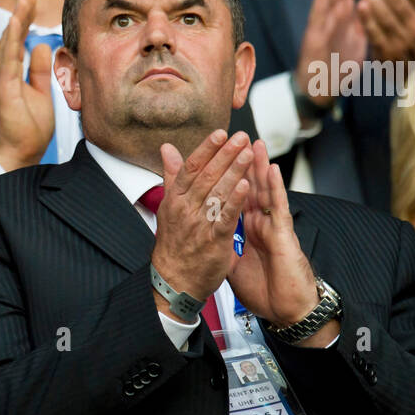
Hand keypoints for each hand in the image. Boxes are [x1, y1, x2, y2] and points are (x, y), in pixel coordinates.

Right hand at [0, 0, 54, 171]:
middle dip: (20, 14)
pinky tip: (18, 23)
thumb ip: (40, 70)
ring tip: (24, 0)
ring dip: (16, 20)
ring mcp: (1, 80)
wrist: (21, 153)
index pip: (17, 41)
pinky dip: (12, 40)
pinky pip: (8, 59)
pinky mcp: (3, 89)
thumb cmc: (29, 127)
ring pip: (8, 44)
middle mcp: (2, 74)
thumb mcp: (41, 92)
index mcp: (10, 73)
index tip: (33, 1)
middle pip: (10, 37)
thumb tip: (44, 46)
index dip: (24, 20)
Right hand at [151, 129, 251, 318]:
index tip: (220, 133)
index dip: (206, 149)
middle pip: (206, 176)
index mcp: (174, 200)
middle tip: (241, 137)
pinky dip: (235, 200)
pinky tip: (246, 185)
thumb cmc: (173, 244)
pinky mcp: (213, 240)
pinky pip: (225, 217)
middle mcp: (185, 209)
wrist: (174, 281)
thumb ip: (172, 176)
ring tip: (247, 154)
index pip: (191, 168)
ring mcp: (198, 225)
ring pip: (217, 193)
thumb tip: (167, 149)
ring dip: (233, 171)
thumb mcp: (168, 207)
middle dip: (225, 155)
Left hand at [228, 140, 333, 345]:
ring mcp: (274, 228)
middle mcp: (262, 224)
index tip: (214, 160)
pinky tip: (272, 171)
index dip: (225, 179)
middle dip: (241, 164)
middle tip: (234, 139)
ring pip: (265, 192)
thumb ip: (222, 245)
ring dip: (260, 167)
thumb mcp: (233, 265)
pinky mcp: (284, 236)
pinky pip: (279, 209)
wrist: (285, 312)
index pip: (235, 196)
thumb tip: (206, 237)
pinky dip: (275, 189)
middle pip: (249, 187)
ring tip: (254, 143)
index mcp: (249, 229)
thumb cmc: (266, 290)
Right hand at [294, 0, 368, 112]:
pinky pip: (321, 17)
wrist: (317, 91)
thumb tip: (371, 0)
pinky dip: (326, 0)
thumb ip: (362, 18)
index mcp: (342, 13)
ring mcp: (321, 25)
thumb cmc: (335, 65)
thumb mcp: (356, 39)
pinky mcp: (315, 39)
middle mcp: (330, 14)